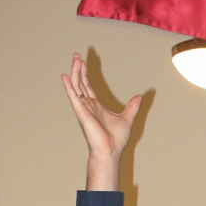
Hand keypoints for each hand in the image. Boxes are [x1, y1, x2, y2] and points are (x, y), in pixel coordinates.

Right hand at [61, 53, 142, 189]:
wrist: (111, 150)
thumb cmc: (116, 139)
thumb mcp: (127, 118)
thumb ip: (132, 107)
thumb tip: (140, 97)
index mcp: (96, 106)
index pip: (87, 87)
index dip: (85, 74)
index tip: (83, 62)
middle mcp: (88, 106)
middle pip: (80, 83)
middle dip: (78, 69)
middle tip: (76, 56)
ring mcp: (84, 109)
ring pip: (76, 87)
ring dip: (75, 73)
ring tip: (75, 59)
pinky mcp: (82, 113)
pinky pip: (73, 97)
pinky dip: (69, 87)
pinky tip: (65, 77)